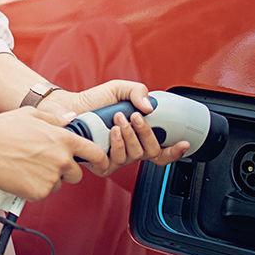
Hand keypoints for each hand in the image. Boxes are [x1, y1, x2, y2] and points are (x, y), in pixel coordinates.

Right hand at [0, 107, 107, 201]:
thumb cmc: (4, 126)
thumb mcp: (32, 115)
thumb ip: (55, 119)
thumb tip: (71, 117)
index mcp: (64, 139)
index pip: (95, 153)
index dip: (99, 160)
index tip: (98, 163)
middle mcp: (62, 159)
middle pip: (76, 175)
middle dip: (64, 171)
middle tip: (43, 163)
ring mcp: (51, 178)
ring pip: (57, 184)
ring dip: (47, 180)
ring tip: (25, 166)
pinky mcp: (38, 193)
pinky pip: (42, 194)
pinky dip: (33, 189)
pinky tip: (19, 175)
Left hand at [39, 80, 189, 175]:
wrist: (70, 107)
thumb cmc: (94, 101)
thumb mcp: (120, 89)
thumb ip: (138, 91)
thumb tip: (150, 108)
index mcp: (138, 136)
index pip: (162, 150)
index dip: (176, 150)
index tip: (184, 143)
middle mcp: (130, 149)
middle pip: (152, 152)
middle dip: (147, 133)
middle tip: (135, 117)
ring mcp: (117, 158)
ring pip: (136, 155)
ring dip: (130, 135)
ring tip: (118, 119)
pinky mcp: (102, 165)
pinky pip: (118, 161)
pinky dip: (118, 144)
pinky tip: (112, 131)